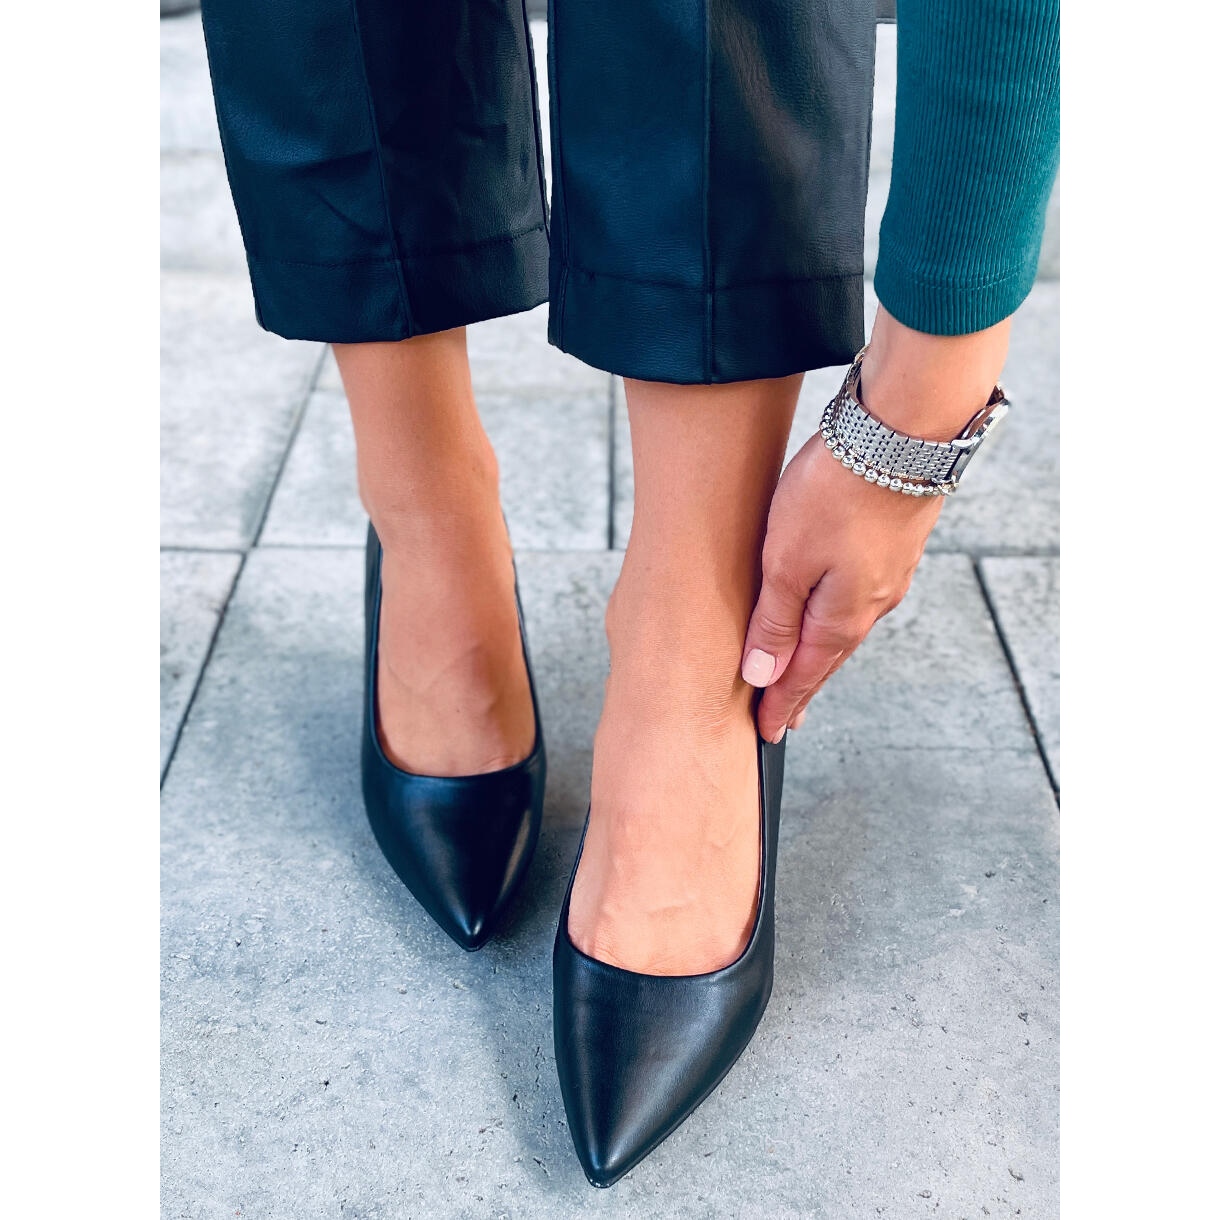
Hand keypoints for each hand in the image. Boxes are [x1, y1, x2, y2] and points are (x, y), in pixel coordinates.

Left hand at [740, 304, 1010, 741]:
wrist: (903, 431)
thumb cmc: (838, 491)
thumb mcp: (786, 560)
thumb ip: (774, 619)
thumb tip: (761, 675)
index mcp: (842, 617)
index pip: (805, 676)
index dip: (782, 705)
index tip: (767, 733)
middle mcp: (872, 604)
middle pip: (827, 656)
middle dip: (802, 685)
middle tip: (783, 712)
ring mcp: (888, 573)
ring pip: (843, 624)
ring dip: (818, 649)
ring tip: (799, 666)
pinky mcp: (894, 543)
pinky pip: (857, 594)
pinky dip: (835, 612)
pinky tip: (828, 606)